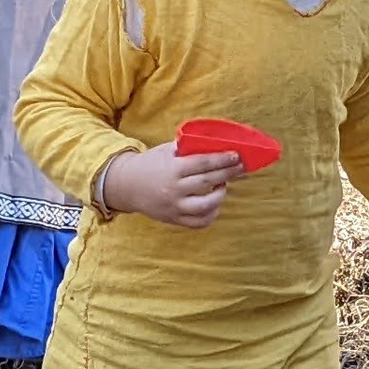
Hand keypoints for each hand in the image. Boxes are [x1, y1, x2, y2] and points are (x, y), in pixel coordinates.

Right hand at [100, 143, 244, 228]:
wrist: (126, 186)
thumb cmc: (150, 164)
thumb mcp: (166, 151)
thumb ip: (188, 149)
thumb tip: (216, 146)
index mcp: (172, 169)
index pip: (203, 163)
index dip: (222, 159)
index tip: (236, 156)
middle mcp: (174, 189)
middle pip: (208, 181)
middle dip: (229, 173)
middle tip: (242, 167)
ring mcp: (174, 207)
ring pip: (206, 206)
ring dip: (220, 195)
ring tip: (223, 186)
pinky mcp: (174, 219)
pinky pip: (199, 222)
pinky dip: (211, 215)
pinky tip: (214, 204)